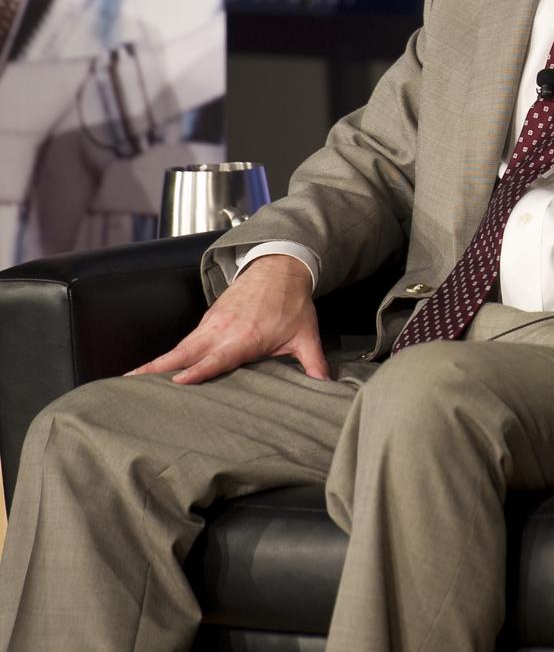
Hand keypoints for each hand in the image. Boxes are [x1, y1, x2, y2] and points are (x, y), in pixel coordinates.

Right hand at [126, 254, 327, 384]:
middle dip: (158, 368)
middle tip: (130, 383)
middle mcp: (223, 329)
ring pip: (181, 346)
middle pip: (185, 352)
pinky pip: (186, 340)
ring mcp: (213, 323)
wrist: (280, 266)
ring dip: (157, 362)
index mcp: (245, 336)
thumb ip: (313, 362)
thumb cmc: (291, 302)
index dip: (198, 370)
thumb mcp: (306, 334)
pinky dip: (169, 354)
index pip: (217, 357)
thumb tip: (325, 385)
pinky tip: (157, 368)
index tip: (177, 381)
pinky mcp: (210, 319)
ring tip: (132, 379)